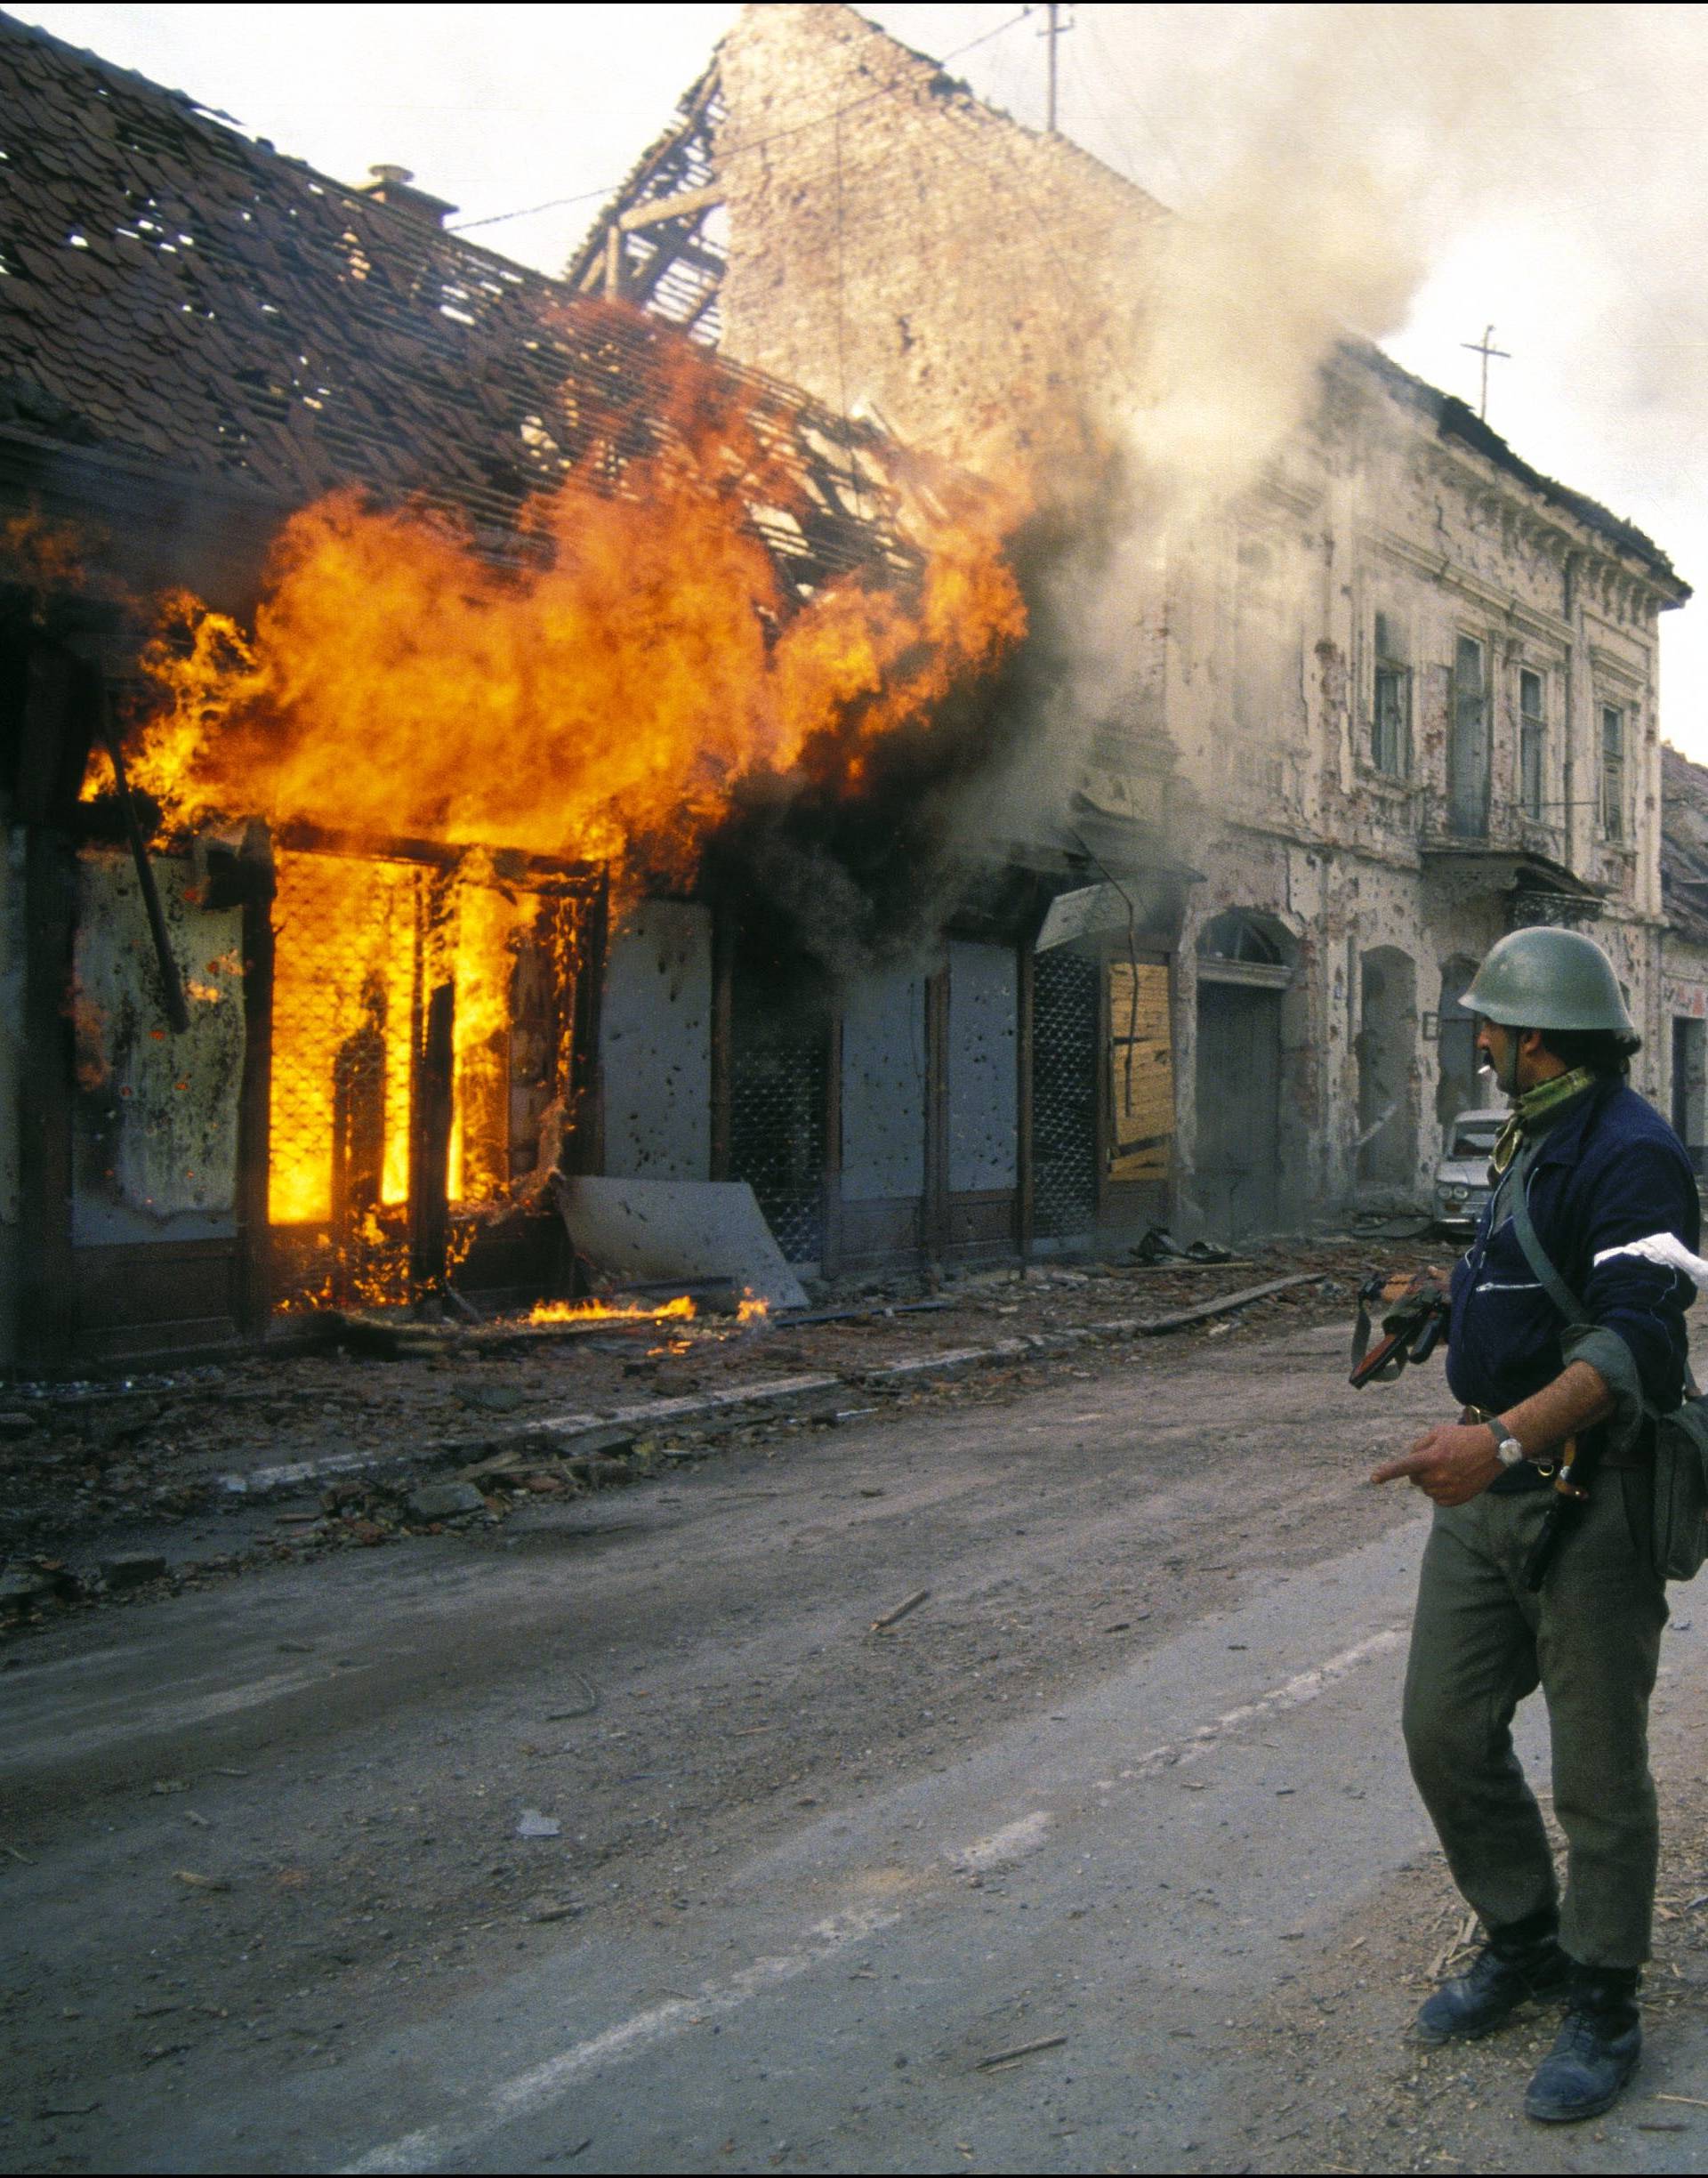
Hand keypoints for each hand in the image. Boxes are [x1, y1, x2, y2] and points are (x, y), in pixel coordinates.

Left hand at [1369, 1422, 1500, 1506]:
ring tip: (1449, 1468)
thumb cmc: (1464, 1437)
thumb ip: (1419, 1445)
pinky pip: (1438, 1499)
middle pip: (1415, 1479)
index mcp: (1433, 1457)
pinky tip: (1454, 1479)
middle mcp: (1439, 1476)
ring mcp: (1449, 1489)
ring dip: (1431, 1481)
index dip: (1387, 1472)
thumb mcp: (1439, 1432)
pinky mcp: (1457, 1499)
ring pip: (1426, 1490)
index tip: (1373, 1478)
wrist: (1494, 1449)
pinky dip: (1441, 1491)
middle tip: (1436, 1460)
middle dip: (1420, 1471)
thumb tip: (1410, 1459)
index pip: (1404, 1466)